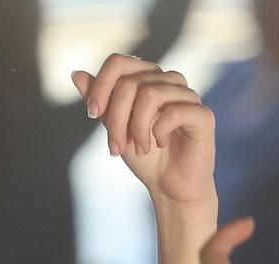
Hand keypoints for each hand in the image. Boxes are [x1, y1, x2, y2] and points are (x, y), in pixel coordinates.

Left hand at [72, 54, 214, 210]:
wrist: (170, 186)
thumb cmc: (145, 157)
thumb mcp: (114, 128)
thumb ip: (99, 101)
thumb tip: (76, 74)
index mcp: (148, 78)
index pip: (118, 62)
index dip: (100, 86)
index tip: (92, 114)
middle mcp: (169, 80)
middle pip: (129, 82)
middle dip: (115, 118)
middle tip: (115, 147)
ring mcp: (187, 95)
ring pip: (149, 94)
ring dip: (136, 128)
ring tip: (139, 149)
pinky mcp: (202, 114)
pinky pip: (172, 112)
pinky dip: (158, 131)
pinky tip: (161, 143)